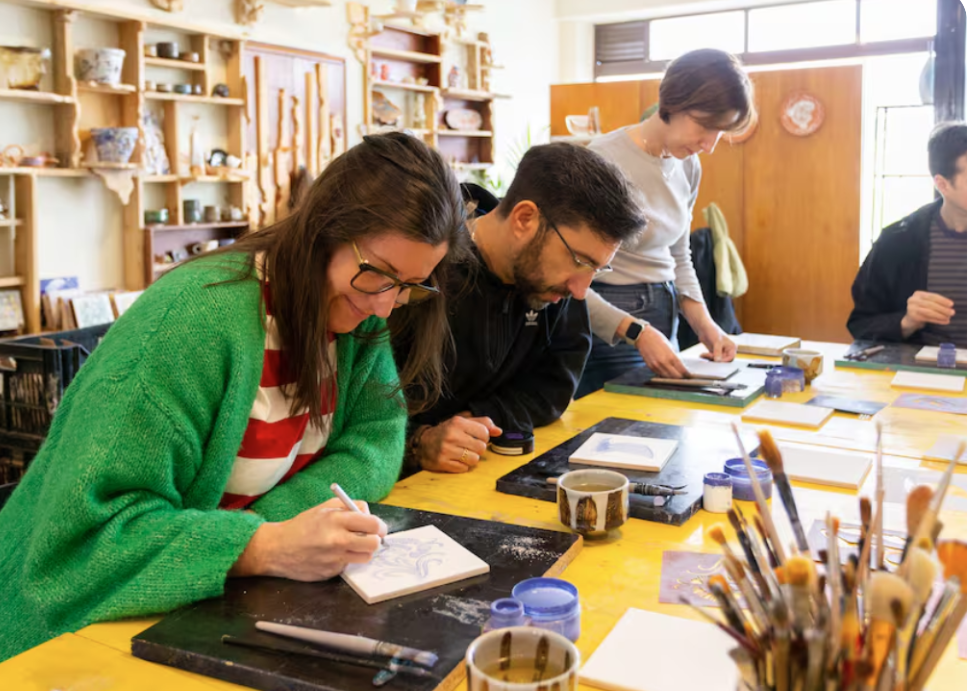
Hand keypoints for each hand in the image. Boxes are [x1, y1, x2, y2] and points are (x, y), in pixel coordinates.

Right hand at [231, 497, 387, 581]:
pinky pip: (349, 566)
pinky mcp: (331, 573)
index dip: (380, 526)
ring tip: (350, 546)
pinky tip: (332, 555)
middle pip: (374, 543)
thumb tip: (368, 513)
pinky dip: (346, 560)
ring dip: (362, 552)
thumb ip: (348, 507)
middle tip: (369, 538)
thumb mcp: (324, 508)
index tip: (379, 528)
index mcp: (336, 520)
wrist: (277, 549)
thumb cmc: (302, 526)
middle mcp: (337, 540)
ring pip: (365, 557)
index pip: (372, 523)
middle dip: (375, 540)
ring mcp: (335, 559)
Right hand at [417, 414, 501, 472]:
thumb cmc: (446, 432)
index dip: (483, 437)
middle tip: (468, 446)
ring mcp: (446, 450)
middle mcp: (452, 435)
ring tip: (462, 453)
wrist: (423, 444)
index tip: (475, 437)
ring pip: (474, 460)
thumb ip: (482, 424)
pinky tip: (455, 459)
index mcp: (458, 422)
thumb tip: (499, 431)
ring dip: (471, 458)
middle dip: (477, 448)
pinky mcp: (442, 463)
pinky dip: (462, 466)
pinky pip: (464, 468)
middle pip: (481, 448)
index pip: (484, 433)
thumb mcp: (462, 422)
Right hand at [634, 325, 688, 377]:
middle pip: (675, 377)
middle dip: (681, 377)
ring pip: (667, 378)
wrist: (643, 336)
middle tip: (684, 377)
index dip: (687, 374)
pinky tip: (667, 372)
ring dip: (672, 378)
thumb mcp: (670, 346)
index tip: (689, 375)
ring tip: (676, 376)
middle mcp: (664, 363)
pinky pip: (659, 374)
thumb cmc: (657, 338)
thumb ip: (675, 357)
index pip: (682, 370)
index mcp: (671, 356)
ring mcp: (656, 366)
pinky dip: (664, 375)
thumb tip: (680, 366)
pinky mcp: (650, 367)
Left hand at [699, 327, 736, 362]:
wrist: (704, 328)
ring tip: (703, 354)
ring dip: (709, 358)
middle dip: (715, 359)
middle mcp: (728, 350)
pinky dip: (707, 357)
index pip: (731, 358)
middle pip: (723, 360)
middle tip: (708, 355)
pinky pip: (712, 358)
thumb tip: (718, 360)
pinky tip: (702, 355)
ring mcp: (721, 351)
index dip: (724, 360)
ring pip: (716, 360)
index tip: (716, 360)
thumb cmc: (713, 331)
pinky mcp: (714, 352)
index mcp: (732, 347)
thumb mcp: (716, 342)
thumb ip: (717, 352)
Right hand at [901, 291, 954, 334]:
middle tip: (952, 312)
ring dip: (940, 315)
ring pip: (929, 311)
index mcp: (918, 294)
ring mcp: (911, 308)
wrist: (909, 320)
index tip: (951, 304)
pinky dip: (937, 320)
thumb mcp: (927, 303)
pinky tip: (943, 322)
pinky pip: (927, 318)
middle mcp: (913, 299)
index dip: (943, 300)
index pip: (932, 296)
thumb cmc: (921, 309)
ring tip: (948, 318)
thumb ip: (936, 302)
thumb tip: (949, 306)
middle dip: (943, 308)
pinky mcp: (913, 316)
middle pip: (931, 304)